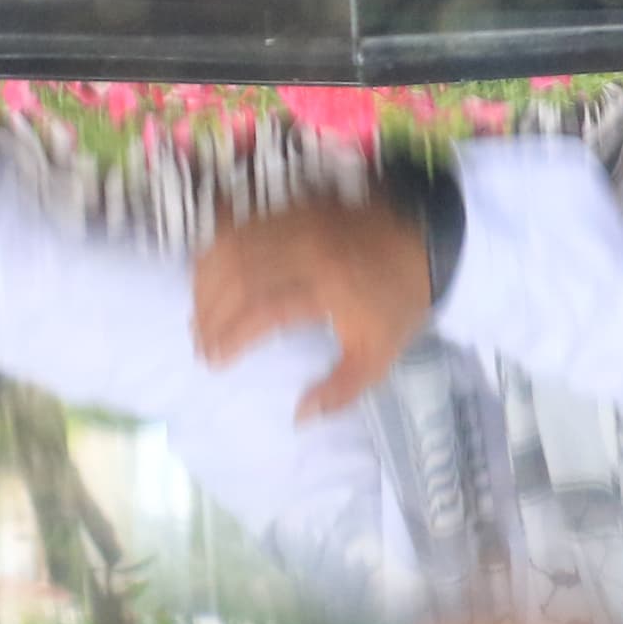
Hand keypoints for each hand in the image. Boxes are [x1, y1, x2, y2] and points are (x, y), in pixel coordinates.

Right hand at [190, 196, 432, 419]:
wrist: (424, 243)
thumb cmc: (397, 304)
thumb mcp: (379, 357)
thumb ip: (340, 391)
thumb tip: (298, 417)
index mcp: (327, 286)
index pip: (261, 310)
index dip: (230, 336)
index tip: (214, 361)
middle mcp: (304, 249)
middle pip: (237, 276)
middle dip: (209, 312)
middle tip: (200, 342)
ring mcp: (294, 221)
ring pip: (230, 245)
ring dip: (205, 280)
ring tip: (198, 312)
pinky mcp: (290, 206)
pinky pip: (239, 222)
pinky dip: (217, 248)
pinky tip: (208, 273)